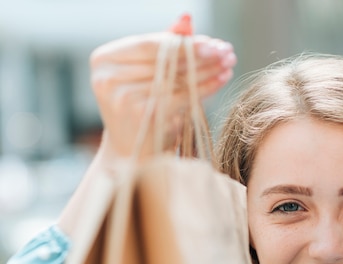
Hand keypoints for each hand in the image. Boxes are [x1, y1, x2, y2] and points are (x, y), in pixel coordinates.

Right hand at [90, 32, 235, 162]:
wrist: (133, 156)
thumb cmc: (143, 111)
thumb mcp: (148, 77)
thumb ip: (163, 47)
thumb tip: (187, 18)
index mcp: (103, 60)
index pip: (151, 44)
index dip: (184, 42)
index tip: (212, 42)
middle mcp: (107, 78)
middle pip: (165, 60)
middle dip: (200, 54)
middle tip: (227, 51)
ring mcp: (122, 97)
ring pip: (176, 77)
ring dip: (208, 69)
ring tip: (228, 63)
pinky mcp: (141, 115)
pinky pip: (183, 96)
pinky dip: (206, 87)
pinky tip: (223, 79)